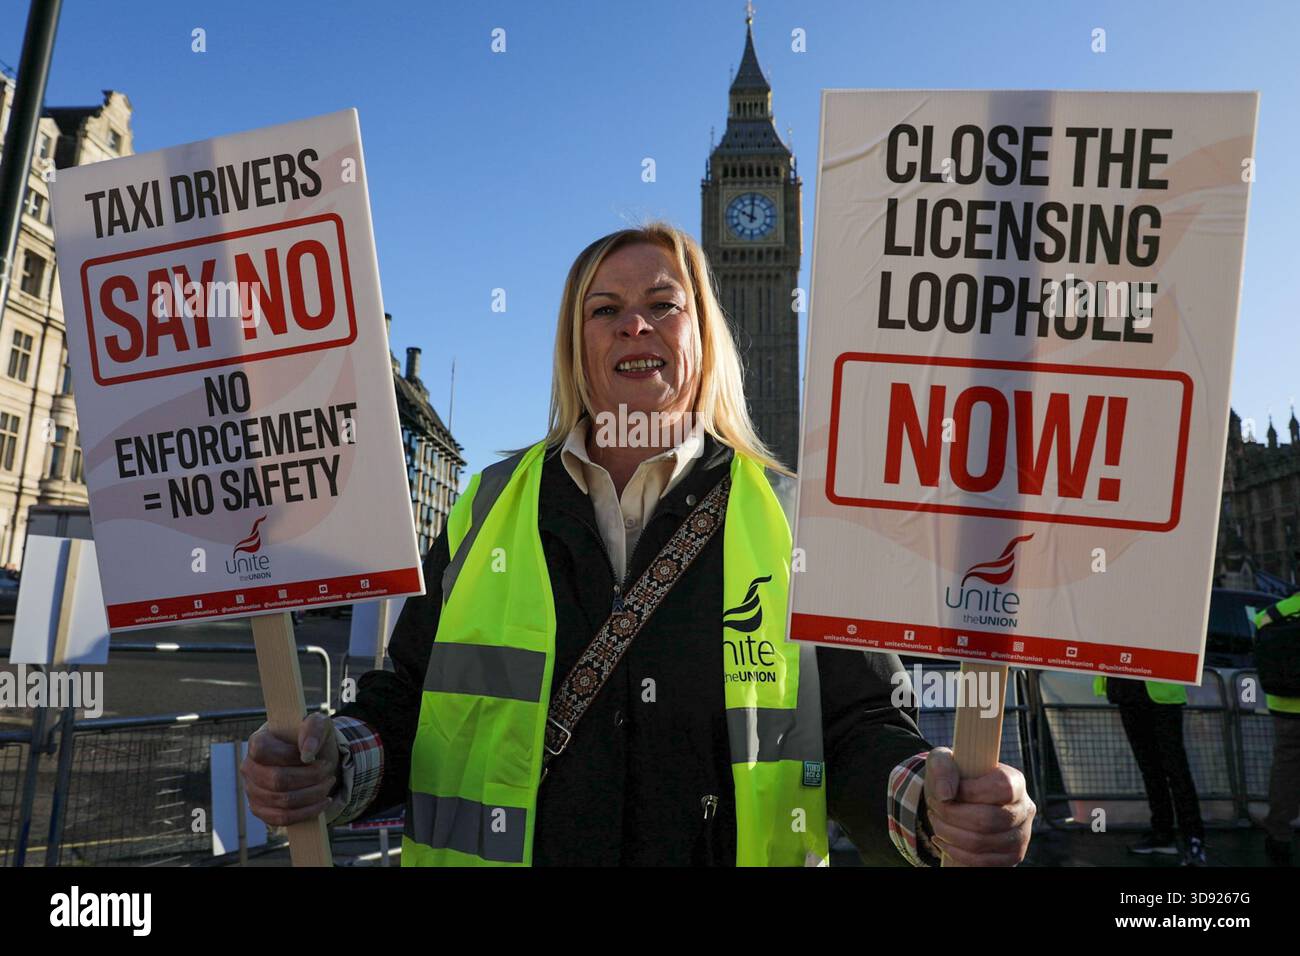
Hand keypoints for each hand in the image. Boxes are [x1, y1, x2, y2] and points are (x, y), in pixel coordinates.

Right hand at [241, 713, 339, 826]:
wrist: (313, 759)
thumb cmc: (312, 738)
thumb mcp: (319, 725)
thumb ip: (313, 729)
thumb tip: (307, 754)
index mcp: (257, 742)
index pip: (263, 751)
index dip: (290, 756)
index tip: (313, 757)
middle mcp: (249, 767)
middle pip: (277, 780)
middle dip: (310, 778)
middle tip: (328, 772)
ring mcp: (252, 790)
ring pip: (282, 801)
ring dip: (312, 795)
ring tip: (327, 785)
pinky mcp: (260, 809)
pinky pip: (281, 818)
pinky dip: (306, 812)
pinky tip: (321, 802)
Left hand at [922, 746, 1033, 865]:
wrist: (957, 799)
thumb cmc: (954, 777)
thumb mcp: (944, 761)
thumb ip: (943, 767)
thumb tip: (945, 794)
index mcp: (1015, 781)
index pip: (1001, 788)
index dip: (970, 791)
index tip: (947, 792)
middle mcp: (1024, 809)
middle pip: (989, 819)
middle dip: (952, 815)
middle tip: (934, 808)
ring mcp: (1020, 836)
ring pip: (982, 843)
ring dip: (950, 834)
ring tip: (936, 822)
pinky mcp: (1011, 856)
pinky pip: (982, 861)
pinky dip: (956, 852)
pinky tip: (942, 840)